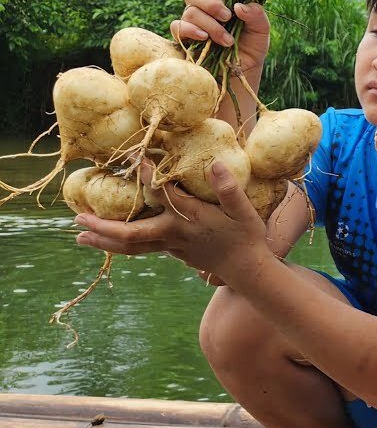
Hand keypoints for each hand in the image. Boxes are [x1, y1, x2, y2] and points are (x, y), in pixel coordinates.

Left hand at [74, 161, 270, 280]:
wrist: (247, 269)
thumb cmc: (246, 237)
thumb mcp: (244, 211)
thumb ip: (228, 188)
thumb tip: (213, 164)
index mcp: (189, 218)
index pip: (160, 194)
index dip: (145, 175)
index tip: (132, 158)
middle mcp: (173, 233)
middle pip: (129, 233)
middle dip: (102, 226)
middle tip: (78, 219)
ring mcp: (169, 245)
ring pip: (129, 246)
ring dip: (103, 241)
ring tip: (80, 237)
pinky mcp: (171, 252)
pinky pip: (139, 248)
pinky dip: (119, 244)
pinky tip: (108, 241)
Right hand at [170, 0, 270, 72]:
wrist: (242, 73)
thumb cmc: (251, 47)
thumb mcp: (261, 30)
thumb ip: (256, 15)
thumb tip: (239, 6)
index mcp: (219, 0)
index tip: (227, 0)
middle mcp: (202, 9)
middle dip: (210, 3)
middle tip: (227, 17)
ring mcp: (191, 23)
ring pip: (189, 11)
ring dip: (210, 25)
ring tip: (227, 41)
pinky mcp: (184, 38)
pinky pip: (177, 27)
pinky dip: (191, 30)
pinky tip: (205, 38)